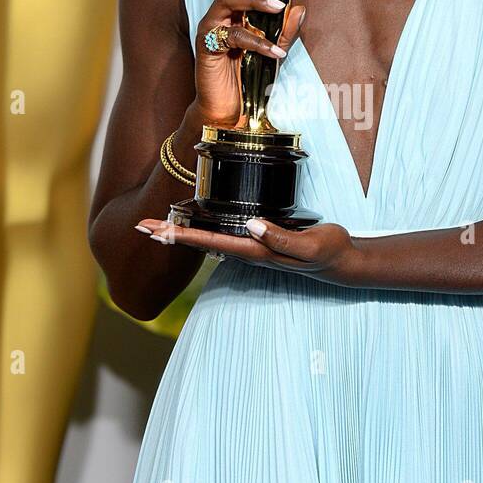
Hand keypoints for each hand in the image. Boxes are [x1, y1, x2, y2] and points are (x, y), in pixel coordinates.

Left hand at [134, 216, 360, 286]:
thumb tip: (250, 225)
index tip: (157, 230)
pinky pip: (223, 234)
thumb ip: (281, 237)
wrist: (343, 262)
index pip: (211, 242)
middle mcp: (248, 251)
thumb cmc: (328, 251)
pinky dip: (202, 228)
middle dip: (170, 234)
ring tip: (156, 224)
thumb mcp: (310, 245)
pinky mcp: (259, 239)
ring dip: (182, 232)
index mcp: (256, 251)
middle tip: (139, 227)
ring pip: (208, 238)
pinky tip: (194, 221)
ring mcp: (252, 247)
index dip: (182, 235)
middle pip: (201, 242)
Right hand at [194, 0, 305, 127]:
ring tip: (278, 6)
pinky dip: (258, 43)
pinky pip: (235, 36)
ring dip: (256, 1)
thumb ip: (285, 31)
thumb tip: (300, 8)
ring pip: (229, 0)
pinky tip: (275, 53)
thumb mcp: (273, 51)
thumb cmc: (247, 79)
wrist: (227, 113)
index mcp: (233, 11)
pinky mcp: (208, 46)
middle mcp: (219, 14)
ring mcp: (211, 28)